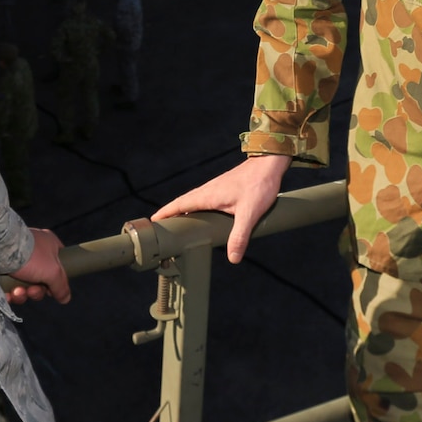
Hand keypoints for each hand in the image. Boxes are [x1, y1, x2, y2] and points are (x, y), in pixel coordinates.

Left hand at [4, 228, 70, 304]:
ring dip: (22, 294)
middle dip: (36, 291)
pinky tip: (8, 295)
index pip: (59, 262)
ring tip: (17, 292)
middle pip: (41, 279)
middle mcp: (33, 251)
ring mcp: (17, 260)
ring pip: (24, 285)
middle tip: (32, 291)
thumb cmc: (30, 255)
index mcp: (48, 245)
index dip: (57, 279)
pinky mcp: (2, 268)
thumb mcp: (53, 272)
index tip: (52, 288)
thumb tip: (65, 298)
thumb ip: (61, 286)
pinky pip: (9, 286)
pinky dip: (9, 294)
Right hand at [152, 154, 290, 262]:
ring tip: (176, 225)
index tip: (151, 222)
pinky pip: (202, 199)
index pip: (179, 205)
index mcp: (207, 196)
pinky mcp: (223, 188)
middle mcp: (207, 191)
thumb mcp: (250, 213)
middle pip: (182, 203)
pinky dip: (194, 207)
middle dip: (169, 214)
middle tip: (159, 228)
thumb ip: (240, 236)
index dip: (164, 213)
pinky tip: (201, 216)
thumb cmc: (259, 185)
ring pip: (192, 201)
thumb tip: (233, 258)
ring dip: (181, 211)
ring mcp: (215, 188)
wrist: (269, 164)